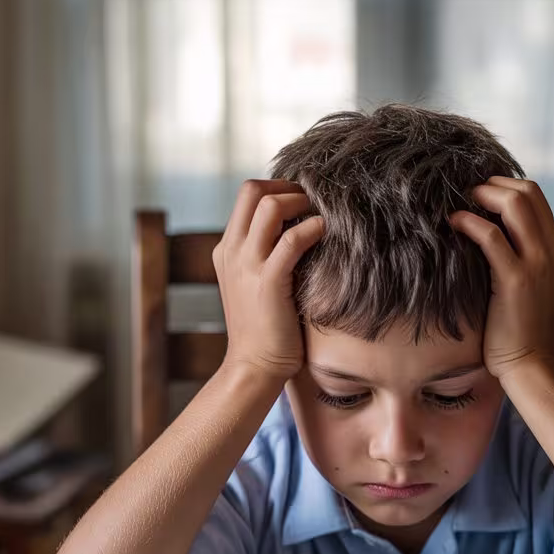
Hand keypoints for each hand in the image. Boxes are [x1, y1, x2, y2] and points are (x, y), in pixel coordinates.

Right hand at [213, 179, 323, 380]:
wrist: (253, 367)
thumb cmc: (265, 331)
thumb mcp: (256, 286)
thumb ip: (267, 259)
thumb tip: (300, 235)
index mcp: (227, 250)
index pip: (246, 196)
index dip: (278, 188)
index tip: (304, 200)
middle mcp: (232, 251)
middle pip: (252, 189)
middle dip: (288, 186)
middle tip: (314, 200)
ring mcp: (246, 265)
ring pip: (268, 204)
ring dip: (300, 201)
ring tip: (323, 214)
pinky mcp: (267, 282)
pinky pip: (291, 240)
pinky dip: (312, 229)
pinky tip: (326, 232)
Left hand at [449, 177, 553, 380]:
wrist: (533, 364)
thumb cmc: (526, 329)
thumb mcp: (540, 286)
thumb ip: (531, 258)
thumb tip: (500, 235)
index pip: (538, 201)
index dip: (507, 192)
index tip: (483, 196)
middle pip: (529, 191)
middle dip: (496, 184)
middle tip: (470, 191)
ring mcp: (540, 263)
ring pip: (515, 203)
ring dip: (484, 194)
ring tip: (462, 200)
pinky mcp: (516, 279)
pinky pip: (491, 236)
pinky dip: (470, 222)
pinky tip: (454, 222)